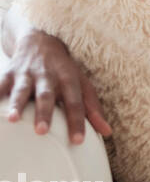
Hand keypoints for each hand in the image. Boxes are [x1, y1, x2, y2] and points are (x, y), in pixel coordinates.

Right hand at [0, 28, 110, 143]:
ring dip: (16, 104)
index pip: (75, 103)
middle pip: (47, 95)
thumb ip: (92, 108)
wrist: (40, 40)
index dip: (77, 122)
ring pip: (21, 89)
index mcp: (69, 80)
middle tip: (42, 131)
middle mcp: (48, 76)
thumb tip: (107, 132)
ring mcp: (26, 74)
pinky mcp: (8, 73)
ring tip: (12, 119)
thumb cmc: (64, 69)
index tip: (78, 141)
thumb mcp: (82, 84)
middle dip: (44, 113)